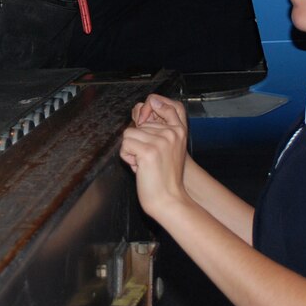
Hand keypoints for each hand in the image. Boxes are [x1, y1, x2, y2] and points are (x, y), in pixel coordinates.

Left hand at [120, 95, 191, 218]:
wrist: (170, 200)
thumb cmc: (166, 177)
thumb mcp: (171, 148)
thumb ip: (161, 131)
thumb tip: (140, 112)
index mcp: (179, 130)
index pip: (165, 105)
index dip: (153, 106)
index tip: (147, 112)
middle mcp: (171, 133)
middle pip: (139, 125)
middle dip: (138, 142)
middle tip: (149, 160)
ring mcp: (160, 141)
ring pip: (129, 134)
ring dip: (131, 150)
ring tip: (144, 164)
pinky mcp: (148, 151)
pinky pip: (125, 145)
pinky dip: (127, 157)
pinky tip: (139, 168)